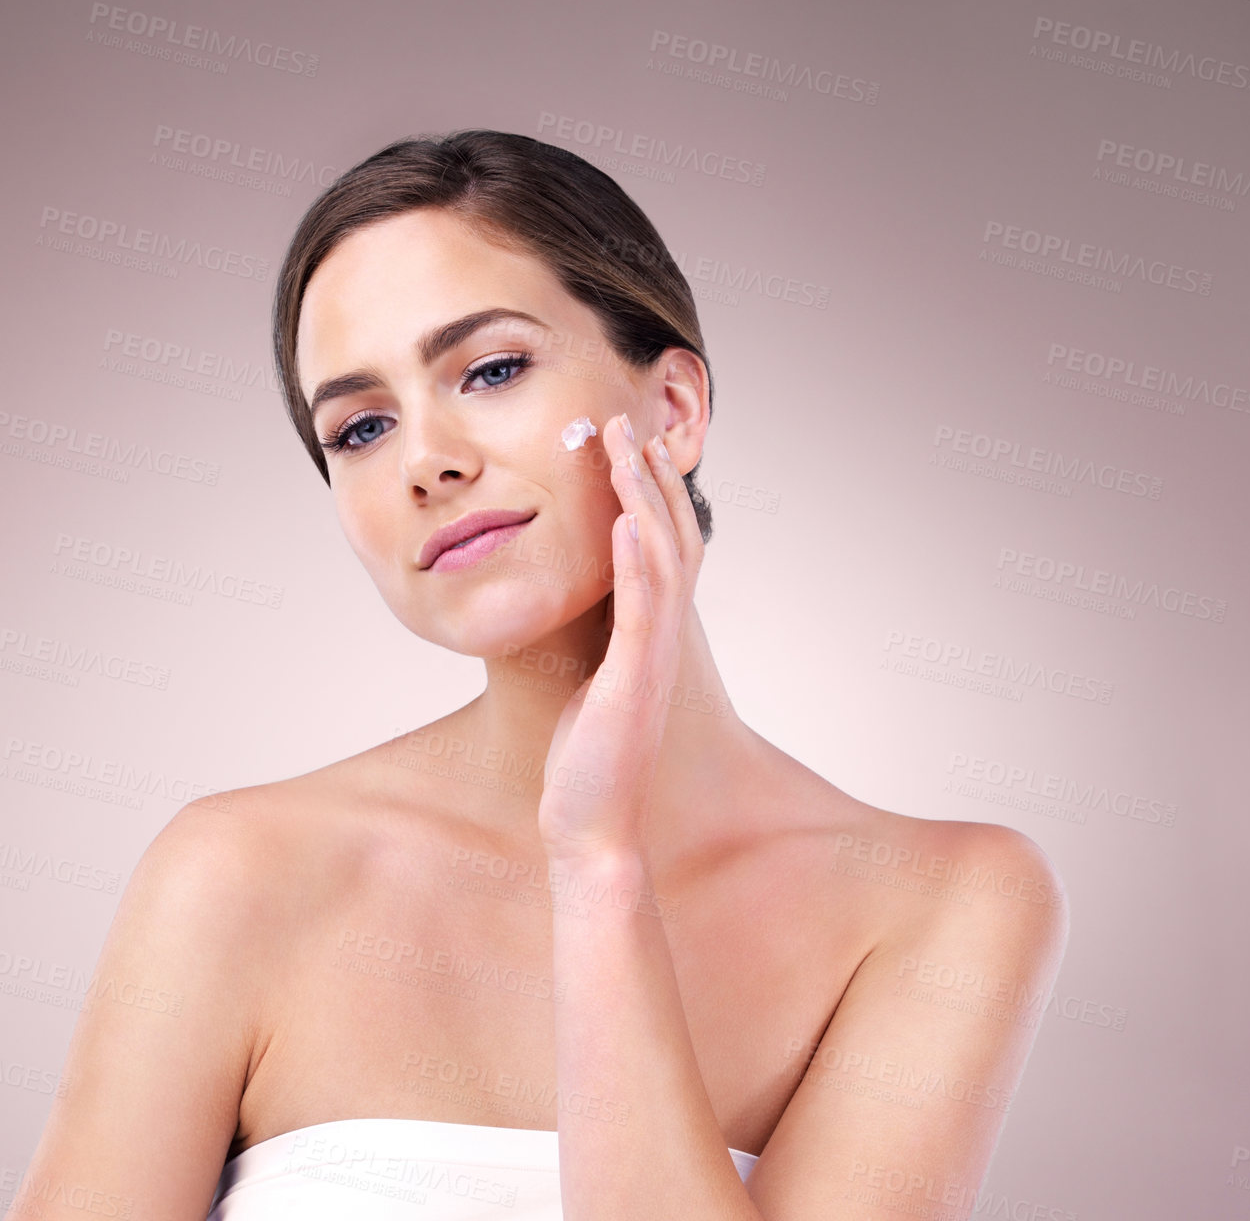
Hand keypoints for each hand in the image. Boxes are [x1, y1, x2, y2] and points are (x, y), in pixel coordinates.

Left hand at [538, 413, 705, 862]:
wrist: (592, 828)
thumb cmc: (585, 761)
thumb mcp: (586, 683)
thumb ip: (593, 640)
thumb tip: (580, 604)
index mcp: (650, 638)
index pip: (661, 549)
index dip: (649, 494)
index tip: (628, 444)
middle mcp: (662, 640)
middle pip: (670, 539)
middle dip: (650, 479)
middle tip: (629, 422)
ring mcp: (653, 659)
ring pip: (662, 562)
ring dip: (645, 501)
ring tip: (628, 449)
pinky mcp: (634, 681)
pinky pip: (642, 611)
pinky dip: (638, 563)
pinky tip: (627, 521)